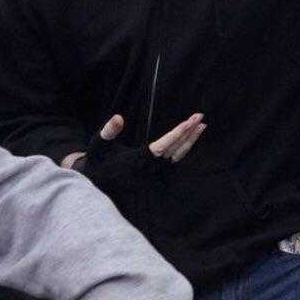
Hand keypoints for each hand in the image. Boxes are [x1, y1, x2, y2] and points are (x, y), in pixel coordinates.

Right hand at [61, 113, 205, 169]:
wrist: (97, 182)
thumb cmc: (98, 161)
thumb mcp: (98, 145)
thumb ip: (108, 131)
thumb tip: (118, 117)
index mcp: (136, 161)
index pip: (161, 147)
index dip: (176, 134)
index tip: (189, 122)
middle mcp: (148, 169)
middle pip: (174, 150)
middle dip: (188, 133)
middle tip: (200, 116)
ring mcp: (154, 173)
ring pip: (177, 156)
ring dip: (190, 140)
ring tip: (201, 124)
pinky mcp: (156, 174)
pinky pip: (175, 160)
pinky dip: (185, 148)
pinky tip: (192, 137)